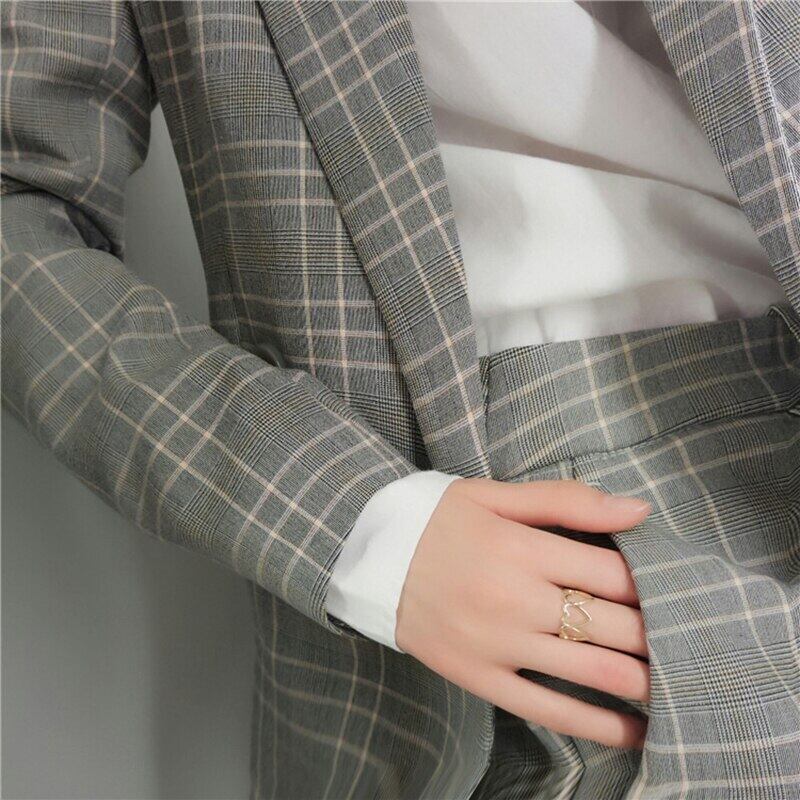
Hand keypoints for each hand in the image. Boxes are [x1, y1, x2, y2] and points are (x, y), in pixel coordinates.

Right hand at [395, 477, 651, 748]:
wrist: (372, 558)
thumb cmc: (439, 521)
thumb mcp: (495, 495)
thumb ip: (566, 501)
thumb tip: (638, 510)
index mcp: (520, 548)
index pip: (611, 572)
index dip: (650, 582)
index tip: (667, 587)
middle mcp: (514, 599)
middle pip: (611, 623)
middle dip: (655, 631)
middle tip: (679, 633)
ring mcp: (497, 646)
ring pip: (590, 670)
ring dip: (642, 678)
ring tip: (670, 678)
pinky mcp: (479, 678)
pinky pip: (547, 710)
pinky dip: (596, 725)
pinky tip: (632, 730)